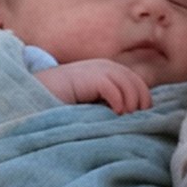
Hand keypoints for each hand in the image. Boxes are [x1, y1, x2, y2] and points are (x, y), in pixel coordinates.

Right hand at [38, 58, 152, 113]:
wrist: (42, 90)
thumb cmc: (67, 98)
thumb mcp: (94, 97)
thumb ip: (110, 99)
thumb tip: (131, 115)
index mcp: (110, 70)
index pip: (137, 82)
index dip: (144, 98)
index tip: (143, 116)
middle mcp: (107, 67)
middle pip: (136, 82)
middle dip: (141, 101)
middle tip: (138, 119)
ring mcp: (99, 70)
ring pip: (128, 85)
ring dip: (131, 102)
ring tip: (126, 117)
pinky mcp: (91, 77)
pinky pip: (112, 88)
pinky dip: (118, 101)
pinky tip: (116, 112)